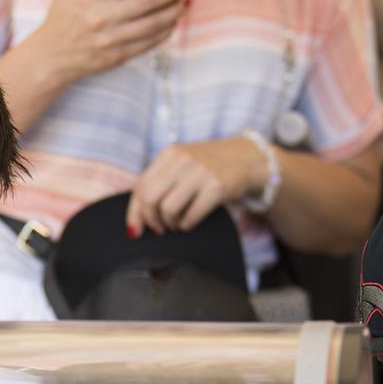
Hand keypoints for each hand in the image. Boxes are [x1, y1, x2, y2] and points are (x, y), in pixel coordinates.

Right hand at [24, 0, 188, 89]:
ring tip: (184, 2)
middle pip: (147, 0)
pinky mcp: (118, 56)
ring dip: (173, 12)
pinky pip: (148, 43)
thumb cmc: (60, 21)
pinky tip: (171, 23)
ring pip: (153, 24)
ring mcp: (112, 39)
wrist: (52, 59)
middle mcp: (103, 18)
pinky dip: (164, 32)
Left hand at [125, 136, 268, 235]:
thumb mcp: (183, 164)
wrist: (248, 158)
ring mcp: (201, 172)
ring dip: (170, 224)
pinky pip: (190, 216)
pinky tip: (189, 222)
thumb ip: (160, 182)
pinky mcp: (217, 187)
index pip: (140, 186)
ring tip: (176, 224)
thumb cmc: (209, 167)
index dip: (134, 213)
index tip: (135, 230)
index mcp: (170, 153)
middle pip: (150, 199)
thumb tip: (136, 219)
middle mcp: (183, 160)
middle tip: (159, 229)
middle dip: (151, 220)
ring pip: (168, 209)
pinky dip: (186, 225)